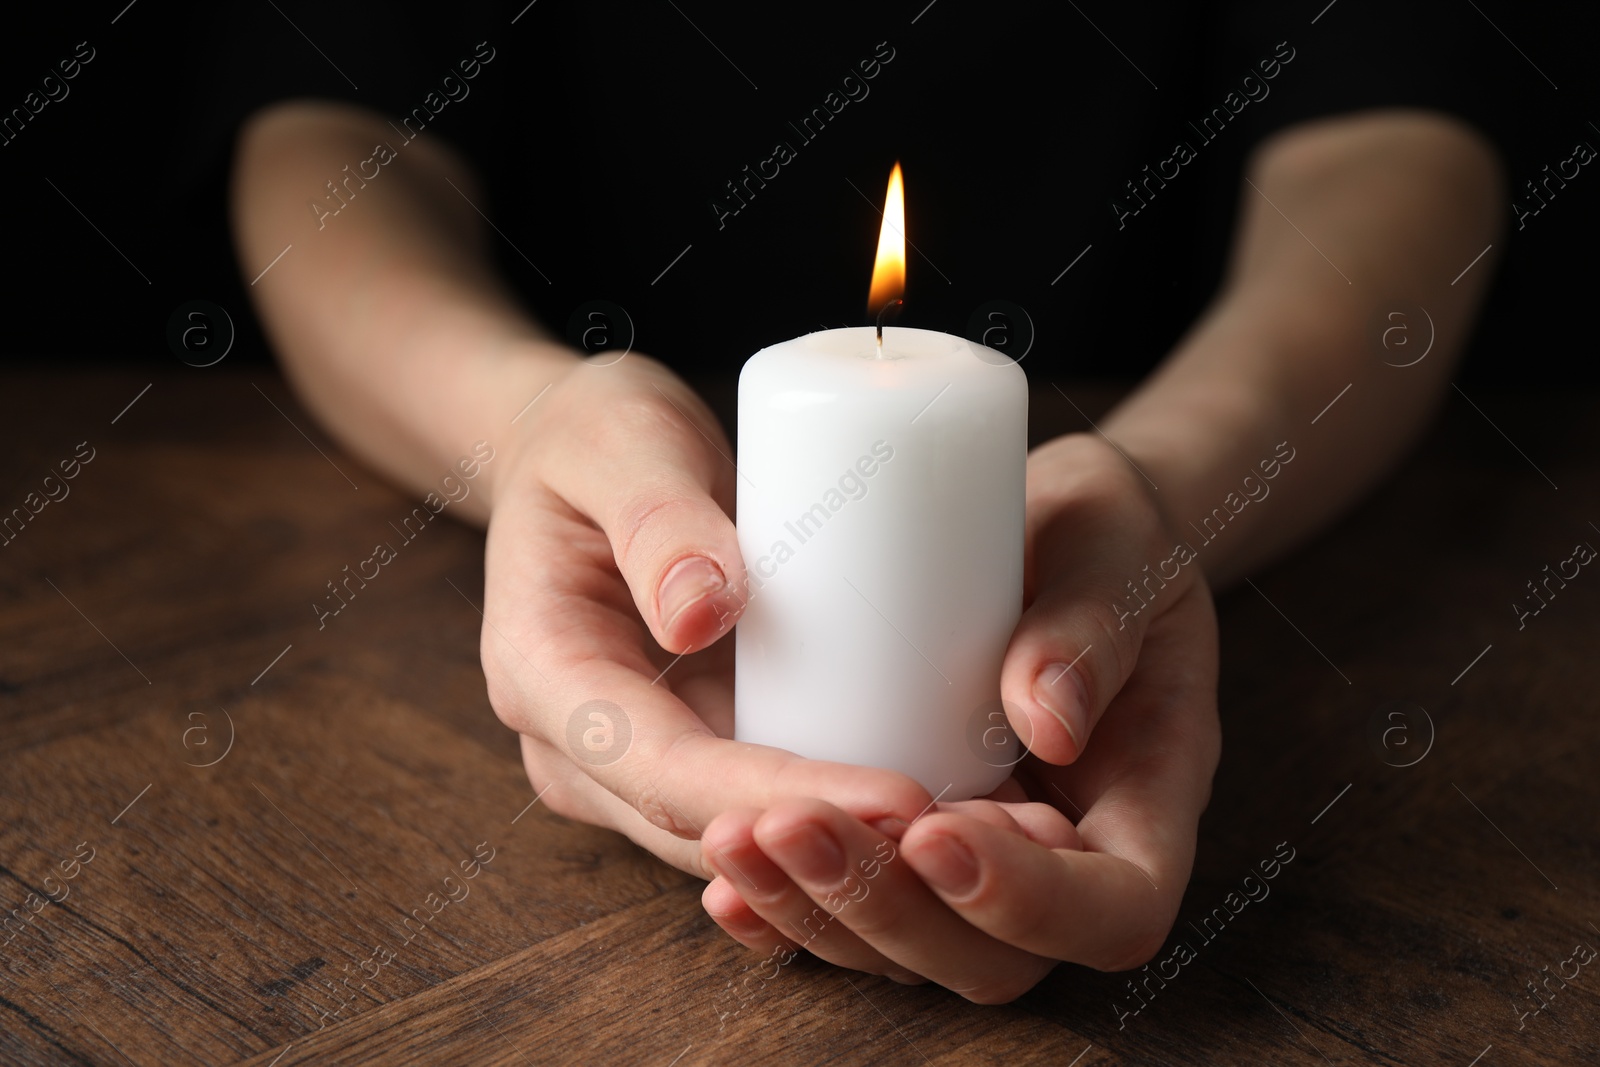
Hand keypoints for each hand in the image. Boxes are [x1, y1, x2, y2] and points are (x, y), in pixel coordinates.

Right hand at [479, 350, 934, 872]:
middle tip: (974, 832)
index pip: (660, 768)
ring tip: (981, 834)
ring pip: (745, 843)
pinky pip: (768, 809)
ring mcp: (634, 761)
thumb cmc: (593, 434)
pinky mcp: (693, 750)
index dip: (779, 796)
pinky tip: (944, 815)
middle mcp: (579, 745)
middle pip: (709, 828)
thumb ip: (655, 516)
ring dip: (854, 850)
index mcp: (542, 673)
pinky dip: (847, 820)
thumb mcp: (617, 439)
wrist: (578, 454)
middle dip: (839, 842)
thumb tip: (703, 615)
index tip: (896, 794)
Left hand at [698, 433, 1220, 1001]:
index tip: (933, 824)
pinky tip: (724, 865)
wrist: (1041, 525)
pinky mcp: (902, 843)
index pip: (1114, 908)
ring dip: (815, 909)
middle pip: (990, 958)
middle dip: (885, 905)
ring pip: (906, 948)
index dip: (1027, 898)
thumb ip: (1092, 623)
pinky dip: (786, 901)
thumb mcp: (1115, 546)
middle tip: (792, 823)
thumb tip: (1046, 718)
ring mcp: (978, 862)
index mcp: (1144, 800)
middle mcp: (1064, 858)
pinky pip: (850, 908)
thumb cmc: (1100, 531)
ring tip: (736, 835)